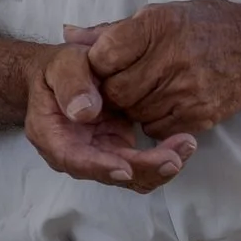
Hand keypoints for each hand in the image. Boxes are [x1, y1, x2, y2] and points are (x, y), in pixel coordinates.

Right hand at [21, 42, 195, 192]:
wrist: (64, 75)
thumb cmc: (60, 69)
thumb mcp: (62, 66)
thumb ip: (72, 85)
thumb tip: (85, 112)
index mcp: (53, 137)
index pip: (75, 160)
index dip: (100, 166)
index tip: (125, 168)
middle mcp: (78, 154)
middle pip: (111, 173)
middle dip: (143, 168)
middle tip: (174, 157)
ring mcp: (100, 154)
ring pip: (131, 173)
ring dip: (159, 166)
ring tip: (186, 145)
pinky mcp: (118, 148)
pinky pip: (141, 162)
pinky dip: (162, 156)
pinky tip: (183, 142)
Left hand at [73, 0, 240, 140]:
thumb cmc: (205, 25)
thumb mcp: (159, 14)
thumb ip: (112, 30)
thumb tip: (68, 33)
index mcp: (160, 25)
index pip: (106, 54)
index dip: (98, 64)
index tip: (104, 66)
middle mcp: (173, 57)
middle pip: (118, 90)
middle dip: (113, 90)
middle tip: (121, 83)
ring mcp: (189, 90)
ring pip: (135, 113)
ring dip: (132, 107)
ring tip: (145, 90)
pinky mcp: (200, 115)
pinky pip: (157, 128)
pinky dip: (152, 120)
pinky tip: (162, 102)